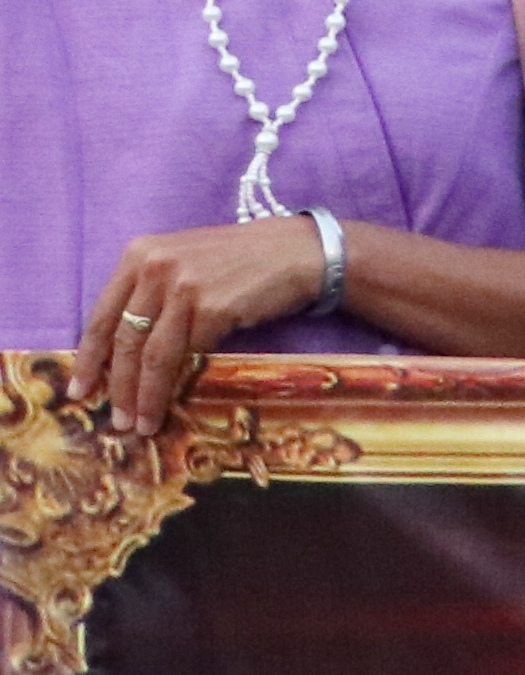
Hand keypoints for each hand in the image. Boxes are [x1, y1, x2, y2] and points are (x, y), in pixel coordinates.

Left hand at [78, 220, 333, 436]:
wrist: (296, 252)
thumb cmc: (238, 262)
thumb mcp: (181, 264)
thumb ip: (149, 293)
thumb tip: (123, 350)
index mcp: (138, 255)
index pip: (101, 316)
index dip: (88, 359)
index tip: (79, 390)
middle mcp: (155, 268)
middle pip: (125, 340)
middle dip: (119, 387)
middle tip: (117, 419)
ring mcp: (185, 287)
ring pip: (154, 354)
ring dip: (146, 395)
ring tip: (143, 423)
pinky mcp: (215, 307)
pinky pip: (191, 354)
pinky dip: (182, 381)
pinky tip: (179, 399)